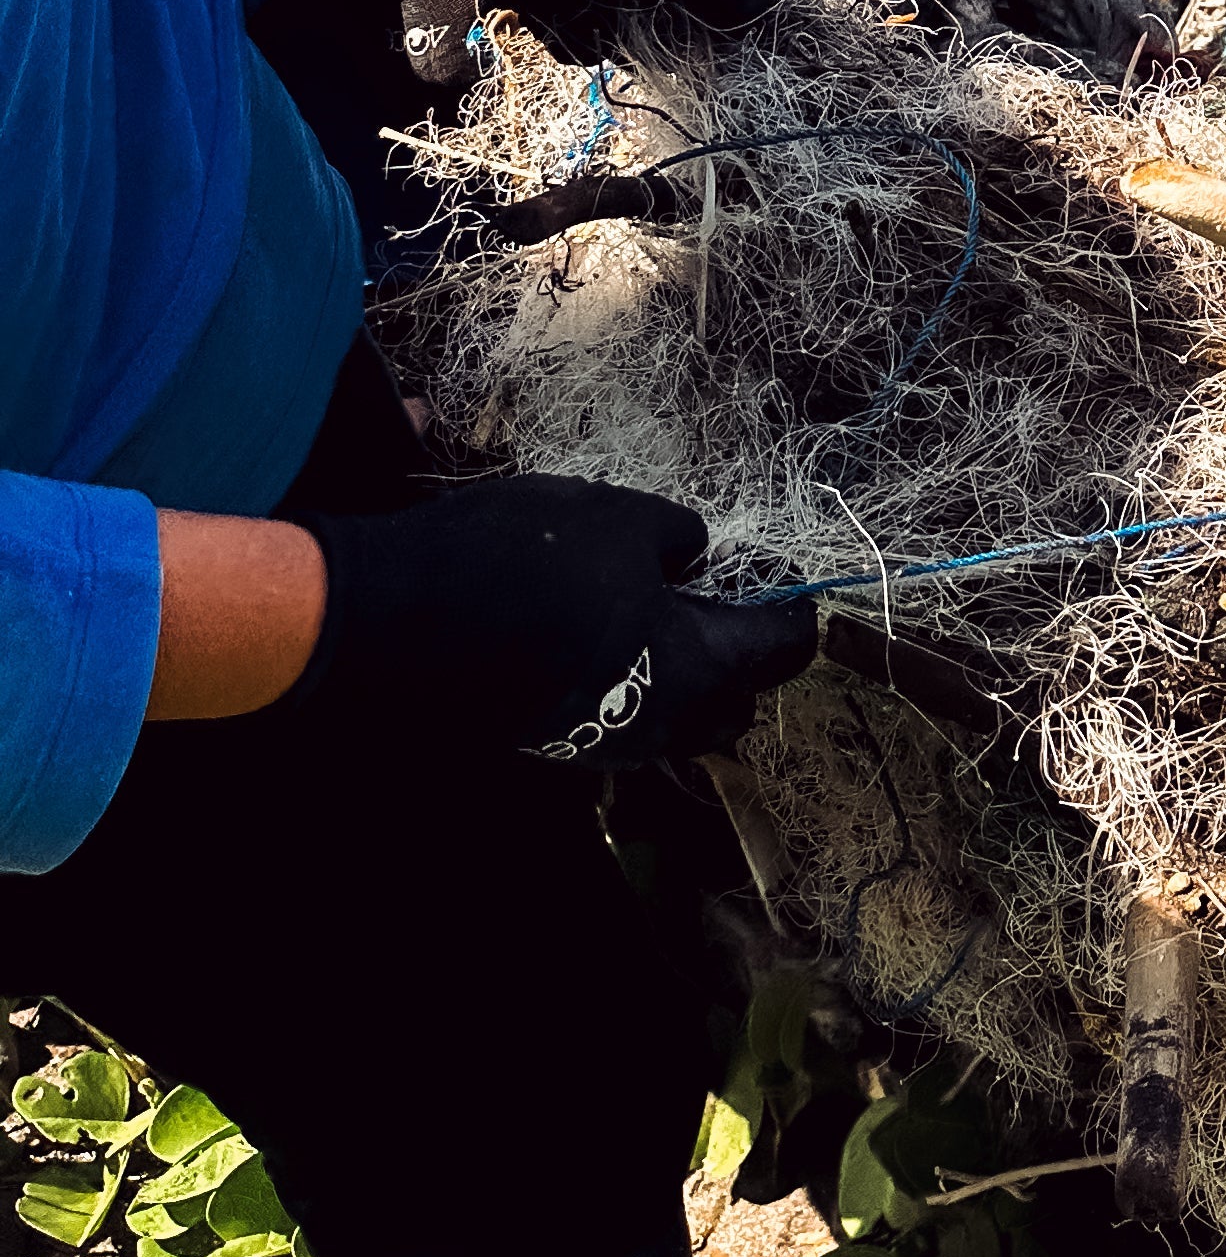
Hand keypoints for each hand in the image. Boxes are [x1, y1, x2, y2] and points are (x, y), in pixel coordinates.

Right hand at [285, 476, 817, 765]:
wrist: (401, 621)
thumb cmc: (530, 563)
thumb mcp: (620, 519)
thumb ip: (675, 538)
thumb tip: (693, 555)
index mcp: (696, 670)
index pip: (781, 651)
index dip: (793, 607)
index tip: (783, 571)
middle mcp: (657, 721)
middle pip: (734, 702)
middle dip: (744, 654)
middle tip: (724, 591)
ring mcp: (600, 737)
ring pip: (674, 716)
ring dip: (685, 670)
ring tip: (662, 605)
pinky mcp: (553, 735)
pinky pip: (622, 712)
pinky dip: (634, 676)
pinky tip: (606, 625)